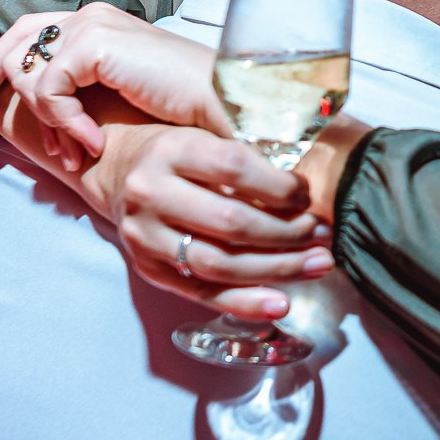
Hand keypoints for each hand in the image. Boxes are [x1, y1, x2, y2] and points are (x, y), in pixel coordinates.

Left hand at [0, 5, 229, 168]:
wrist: (225, 102)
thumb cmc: (187, 107)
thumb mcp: (125, 92)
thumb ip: (86, 87)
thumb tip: (41, 104)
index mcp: (99, 20)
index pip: (28, 28)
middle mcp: (90, 14)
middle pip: (16, 43)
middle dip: (5, 90)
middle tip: (21, 134)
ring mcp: (90, 25)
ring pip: (28, 74)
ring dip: (48, 122)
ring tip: (78, 153)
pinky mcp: (93, 46)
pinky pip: (49, 91)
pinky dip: (65, 124)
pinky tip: (94, 144)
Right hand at [88, 121, 333, 318]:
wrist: (116, 171)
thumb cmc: (177, 151)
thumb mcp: (204, 136)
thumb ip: (246, 158)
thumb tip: (308, 190)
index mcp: (172, 150)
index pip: (234, 168)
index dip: (280, 186)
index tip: (309, 196)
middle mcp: (151, 192)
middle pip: (230, 222)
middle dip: (287, 233)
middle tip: (323, 235)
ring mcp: (145, 235)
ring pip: (219, 263)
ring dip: (276, 269)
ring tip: (316, 265)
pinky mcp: (147, 268)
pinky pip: (201, 292)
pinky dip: (244, 302)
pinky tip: (280, 303)